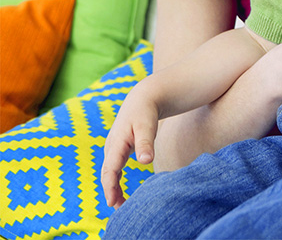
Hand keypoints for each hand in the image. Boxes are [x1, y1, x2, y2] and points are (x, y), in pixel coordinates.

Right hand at [101, 82, 159, 208]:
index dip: (110, 186)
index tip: (112, 202)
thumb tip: (145, 161)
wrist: (143, 98)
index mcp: (116, 143)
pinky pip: (113, 170)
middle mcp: (112, 147)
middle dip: (111, 192)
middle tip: (119, 209)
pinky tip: (120, 194)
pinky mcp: (119, 150)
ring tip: (120, 205)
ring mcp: (114, 149)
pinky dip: (115, 182)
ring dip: (112, 189)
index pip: (110, 169)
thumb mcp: (147, 125)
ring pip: (109, 173)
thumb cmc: (146, 112)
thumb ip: (146, 143)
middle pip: (107, 174)